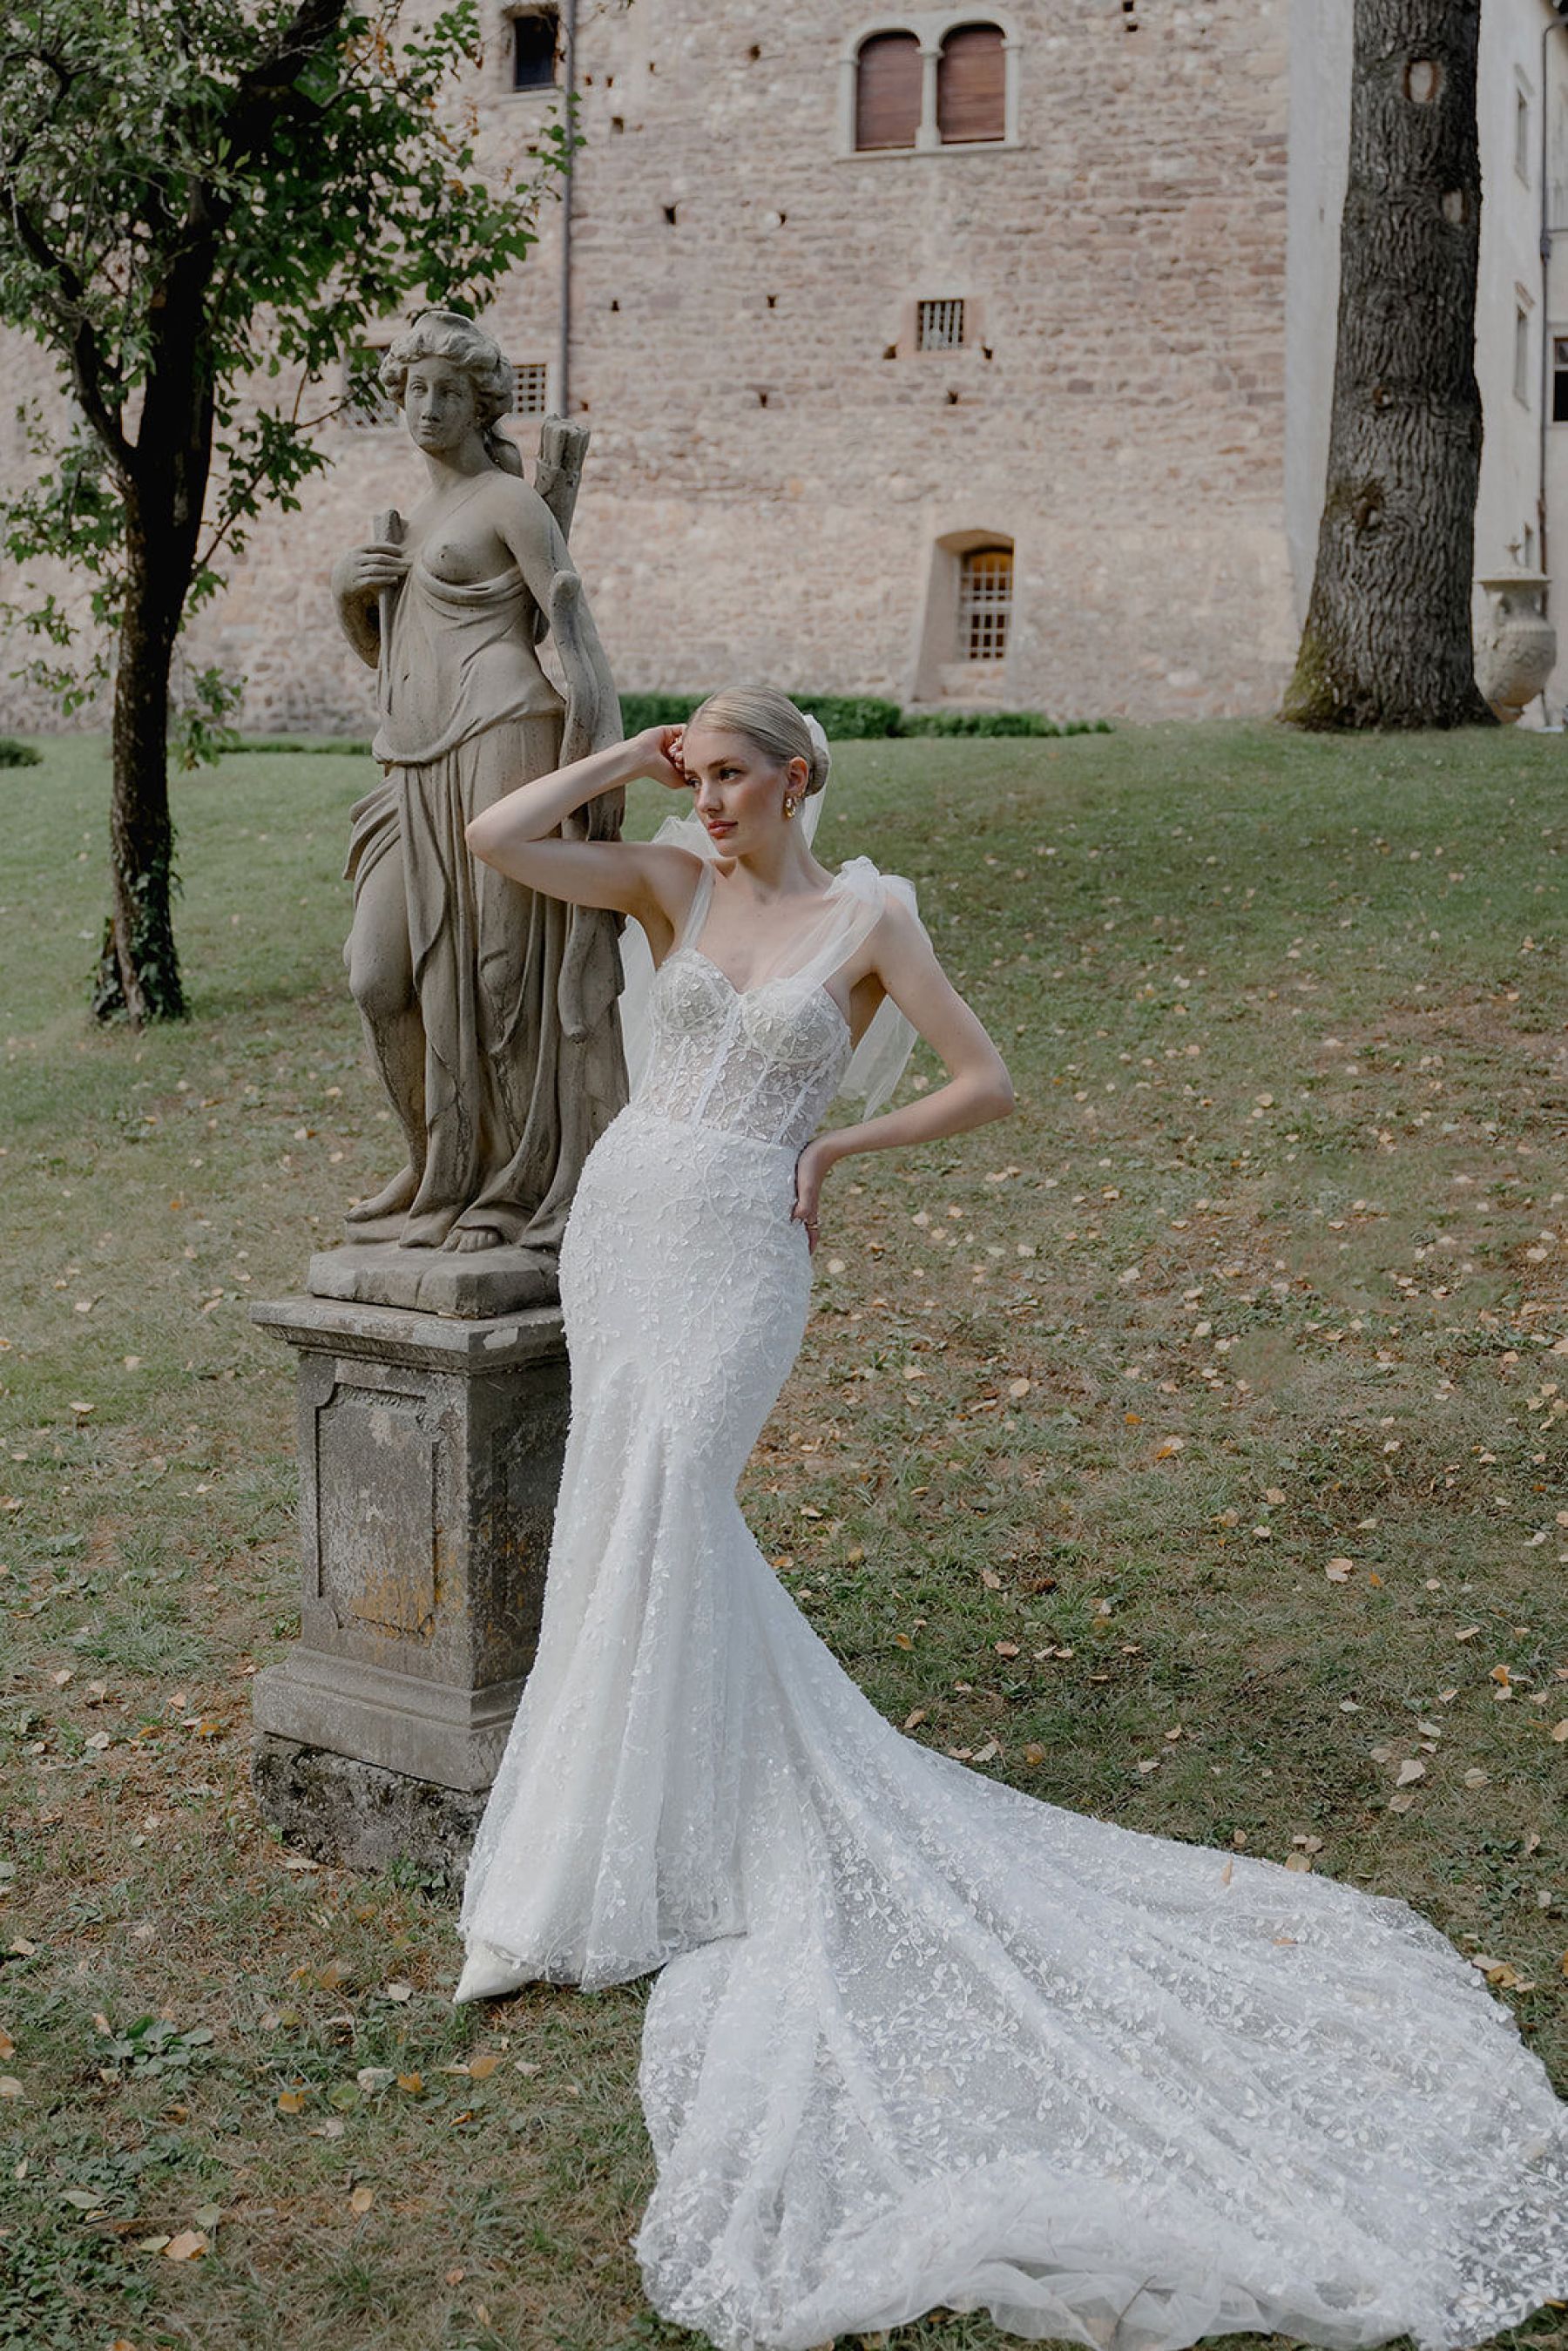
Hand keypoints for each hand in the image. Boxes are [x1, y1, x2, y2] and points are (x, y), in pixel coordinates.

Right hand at [331, 541, 409, 609]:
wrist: (338, 583)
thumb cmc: (354, 568)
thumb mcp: (358, 556)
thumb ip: (371, 553)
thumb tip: (395, 549)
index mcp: (357, 550)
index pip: (376, 547)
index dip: (390, 548)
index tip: (402, 552)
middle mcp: (356, 559)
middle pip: (379, 558)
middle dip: (395, 561)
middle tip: (409, 563)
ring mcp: (355, 572)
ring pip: (377, 569)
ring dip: (392, 570)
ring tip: (404, 571)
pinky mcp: (356, 584)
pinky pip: (373, 581)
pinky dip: (384, 579)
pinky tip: (394, 580)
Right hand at [633, 724, 689, 791]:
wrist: (643, 759)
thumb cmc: (658, 772)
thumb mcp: (678, 781)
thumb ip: (691, 779)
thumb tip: (703, 777)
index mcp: (677, 763)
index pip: (695, 760)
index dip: (693, 765)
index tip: (684, 770)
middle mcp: (676, 751)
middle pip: (694, 750)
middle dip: (689, 756)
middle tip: (677, 762)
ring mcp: (673, 740)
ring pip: (690, 740)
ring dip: (685, 748)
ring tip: (674, 756)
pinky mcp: (670, 730)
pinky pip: (685, 730)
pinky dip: (683, 738)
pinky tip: (674, 746)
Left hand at [791, 1137, 834, 1252]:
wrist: (823, 1147)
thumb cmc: (812, 1166)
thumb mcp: (806, 1186)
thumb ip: (804, 1203)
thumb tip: (797, 1221)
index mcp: (810, 1208)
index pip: (811, 1234)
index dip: (808, 1247)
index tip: (802, 1260)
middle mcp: (808, 1205)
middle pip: (806, 1228)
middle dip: (799, 1241)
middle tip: (788, 1253)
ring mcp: (805, 1196)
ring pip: (800, 1217)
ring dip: (794, 1228)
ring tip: (783, 1236)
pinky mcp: (802, 1187)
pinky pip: (797, 1205)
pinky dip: (791, 1212)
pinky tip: (783, 1209)